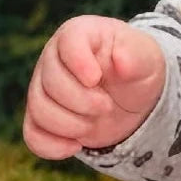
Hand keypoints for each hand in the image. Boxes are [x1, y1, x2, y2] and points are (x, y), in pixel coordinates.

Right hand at [23, 16, 166, 159]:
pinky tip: (76, 146)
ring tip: (97, 121)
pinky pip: (33, 135)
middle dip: (82, 101)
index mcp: (80, 34)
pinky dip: (52, 145)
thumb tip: (120, 60)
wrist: (136, 96)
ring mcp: (44, 88)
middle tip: (107, 106)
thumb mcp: (148, 58)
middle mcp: (54, 58)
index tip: (96, 78)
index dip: (79, 62)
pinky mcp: (43, 117)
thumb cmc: (140, 68)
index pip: (68, 40)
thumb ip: (136, 55)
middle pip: (50, 81)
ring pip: (39, 109)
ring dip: (71, 124)